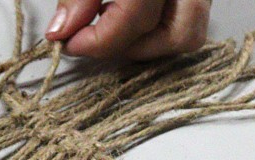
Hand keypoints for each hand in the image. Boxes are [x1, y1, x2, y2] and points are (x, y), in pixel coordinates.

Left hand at [44, 0, 210, 59]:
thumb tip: (63, 31)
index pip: (135, 17)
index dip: (98, 39)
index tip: (67, 42)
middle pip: (179, 34)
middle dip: (132, 47)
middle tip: (92, 40)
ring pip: (192, 34)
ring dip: (152, 44)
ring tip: (116, 29)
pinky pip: (192, 19)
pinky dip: (162, 28)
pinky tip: (134, 18)